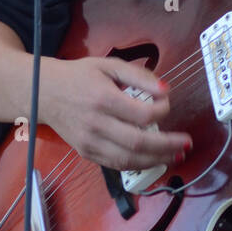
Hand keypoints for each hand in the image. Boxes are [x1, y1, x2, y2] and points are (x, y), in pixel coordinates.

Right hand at [37, 56, 192, 172]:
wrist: (45, 92)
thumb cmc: (80, 76)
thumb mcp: (109, 65)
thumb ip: (139, 76)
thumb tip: (165, 90)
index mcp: (103, 99)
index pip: (142, 113)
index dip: (162, 111)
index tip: (168, 104)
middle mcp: (96, 124)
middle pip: (138, 142)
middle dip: (167, 146)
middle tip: (186, 144)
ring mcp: (90, 142)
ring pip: (128, 159)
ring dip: (156, 160)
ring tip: (176, 156)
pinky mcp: (86, 152)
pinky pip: (116, 164)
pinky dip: (137, 165)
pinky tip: (153, 160)